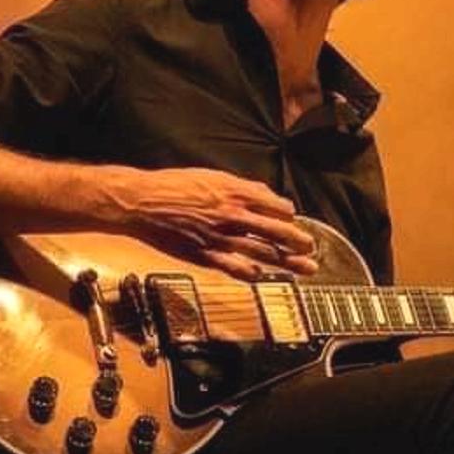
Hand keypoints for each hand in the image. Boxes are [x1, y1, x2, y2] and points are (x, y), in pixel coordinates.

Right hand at [105, 167, 316, 279]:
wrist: (142, 203)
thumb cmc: (174, 186)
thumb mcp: (213, 176)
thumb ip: (241, 187)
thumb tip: (264, 194)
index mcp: (236, 193)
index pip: (276, 207)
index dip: (288, 215)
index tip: (292, 221)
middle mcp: (233, 216)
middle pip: (276, 232)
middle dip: (298, 242)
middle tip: (311, 249)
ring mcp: (220, 238)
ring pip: (263, 253)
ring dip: (287, 262)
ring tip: (304, 269)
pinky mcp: (205, 256)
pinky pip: (234, 268)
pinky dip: (251, 274)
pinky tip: (261, 277)